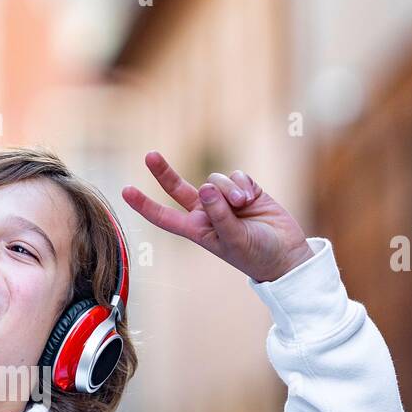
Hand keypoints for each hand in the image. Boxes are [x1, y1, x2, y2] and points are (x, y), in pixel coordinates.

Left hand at [122, 151, 313, 282]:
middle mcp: (206, 213)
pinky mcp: (245, 189)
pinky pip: (236, 176)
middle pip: (178, 188)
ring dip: (228, 190)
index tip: (125, 191)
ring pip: (214, 180)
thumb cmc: (256, 255)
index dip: (145, 205)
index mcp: (197, 230)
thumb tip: (206, 187)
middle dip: (164, 172)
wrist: (286, 254)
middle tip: (149, 156)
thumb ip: (220, 215)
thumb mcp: (234, 240)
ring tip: (243, 207)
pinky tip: (251, 198)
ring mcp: (224, 200)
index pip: (165, 217)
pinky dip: (242, 185)